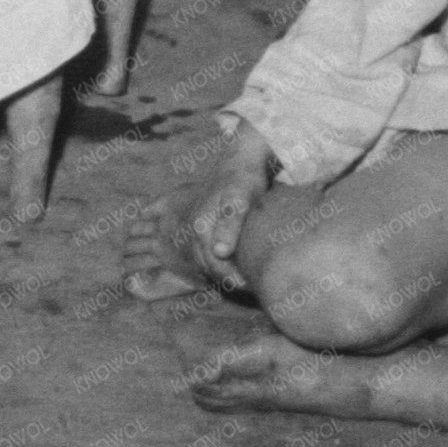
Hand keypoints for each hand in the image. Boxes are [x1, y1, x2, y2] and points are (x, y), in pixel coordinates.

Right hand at [181, 132, 279, 296]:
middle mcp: (195, 228)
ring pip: (205, 259)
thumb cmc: (244, 180)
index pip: (215, 265)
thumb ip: (230, 225)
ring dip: (221, 271)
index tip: (252, 287)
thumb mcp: (240, 200)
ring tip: (244, 280)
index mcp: (202, 227)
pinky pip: (206, 249)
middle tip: (252, 287)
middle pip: (208, 264)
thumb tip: (220, 252)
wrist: (240, 159)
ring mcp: (198, 225)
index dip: (233, 279)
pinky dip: (218, 261)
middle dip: (227, 279)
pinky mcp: (204, 223)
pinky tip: (234, 264)